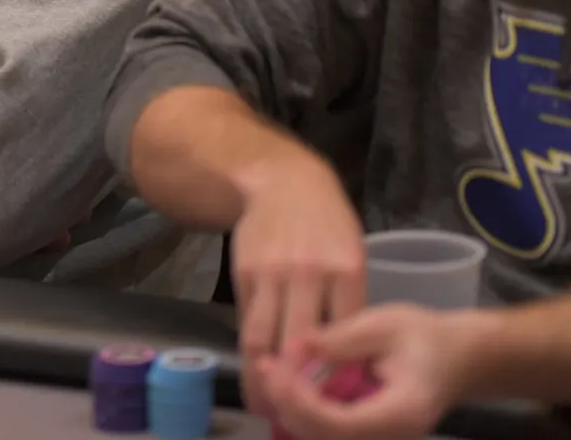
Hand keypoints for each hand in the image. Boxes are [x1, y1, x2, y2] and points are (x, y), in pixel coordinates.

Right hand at [232, 155, 365, 413]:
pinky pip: (247, 321)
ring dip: (263, 379)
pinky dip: (251, 352)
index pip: (342, 336)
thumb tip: (344, 357)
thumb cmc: (326, 224)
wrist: (282, 181)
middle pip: (300, 345)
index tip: (337, 407)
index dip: (336, 374)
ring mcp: (272, 274)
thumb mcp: (352, 254)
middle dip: (297, 388)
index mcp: (346, 271)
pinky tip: (255, 372)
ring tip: (266, 407)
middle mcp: (308, 274)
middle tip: (294, 419)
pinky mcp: (244, 274)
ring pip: (264, 339)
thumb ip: (348, 302)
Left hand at [258, 306, 470, 439]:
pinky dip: (303, 411)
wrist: (458, 358)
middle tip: (264, 366)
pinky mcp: (368, 433)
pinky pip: (329, 432)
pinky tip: (287, 382)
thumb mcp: (383, 325)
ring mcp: (380, 439)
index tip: (275, 369)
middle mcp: (389, 437)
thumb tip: (294, 346)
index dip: (300, 401)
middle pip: (324, 438)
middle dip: (287, 405)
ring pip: (322, 438)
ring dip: (290, 410)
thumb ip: (340, 339)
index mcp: (399, 413)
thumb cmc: (424, 337)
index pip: (339, 423)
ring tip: (270, 372)